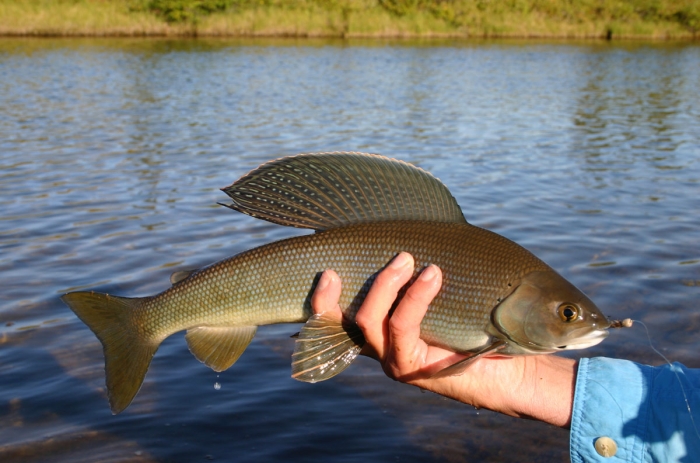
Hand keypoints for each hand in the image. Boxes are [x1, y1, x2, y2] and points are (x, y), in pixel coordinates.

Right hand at [311, 252, 576, 427]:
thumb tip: (424, 235)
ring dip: (386, 284)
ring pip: (370, 321)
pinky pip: (402, 326)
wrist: (515, 374)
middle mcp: (382, 351)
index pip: (338, 320)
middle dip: (347, 288)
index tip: (325, 270)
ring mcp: (394, 363)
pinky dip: (415, 297)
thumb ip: (425, 281)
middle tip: (378, 256)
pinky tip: (432, 275)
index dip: (323, 301)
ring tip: (408, 257)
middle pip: (346, 320)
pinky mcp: (412, 369)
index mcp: (384, 335)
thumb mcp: (447, 301)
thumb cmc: (483, 331)